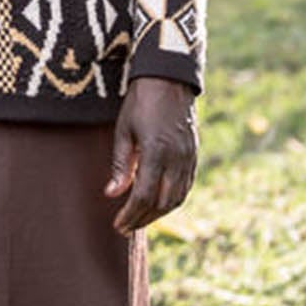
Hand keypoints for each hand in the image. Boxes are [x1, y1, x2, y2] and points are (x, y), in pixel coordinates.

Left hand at [105, 77, 197, 233]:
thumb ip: (120, 164)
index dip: (131, 214)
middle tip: (126, 227)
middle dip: (143, 219)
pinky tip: (158, 203)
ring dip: (158, 213)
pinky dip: (172, 200)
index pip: (144, 196)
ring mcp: (189, 157)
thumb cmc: (140, 101)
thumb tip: (111, 194)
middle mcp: (177, 158)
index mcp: (156, 151)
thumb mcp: (123, 129)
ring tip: (140, 219)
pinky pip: (186, 186)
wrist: (169, 78)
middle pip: (162, 203)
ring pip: (177, 198)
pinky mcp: (194, 154)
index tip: (118, 225)